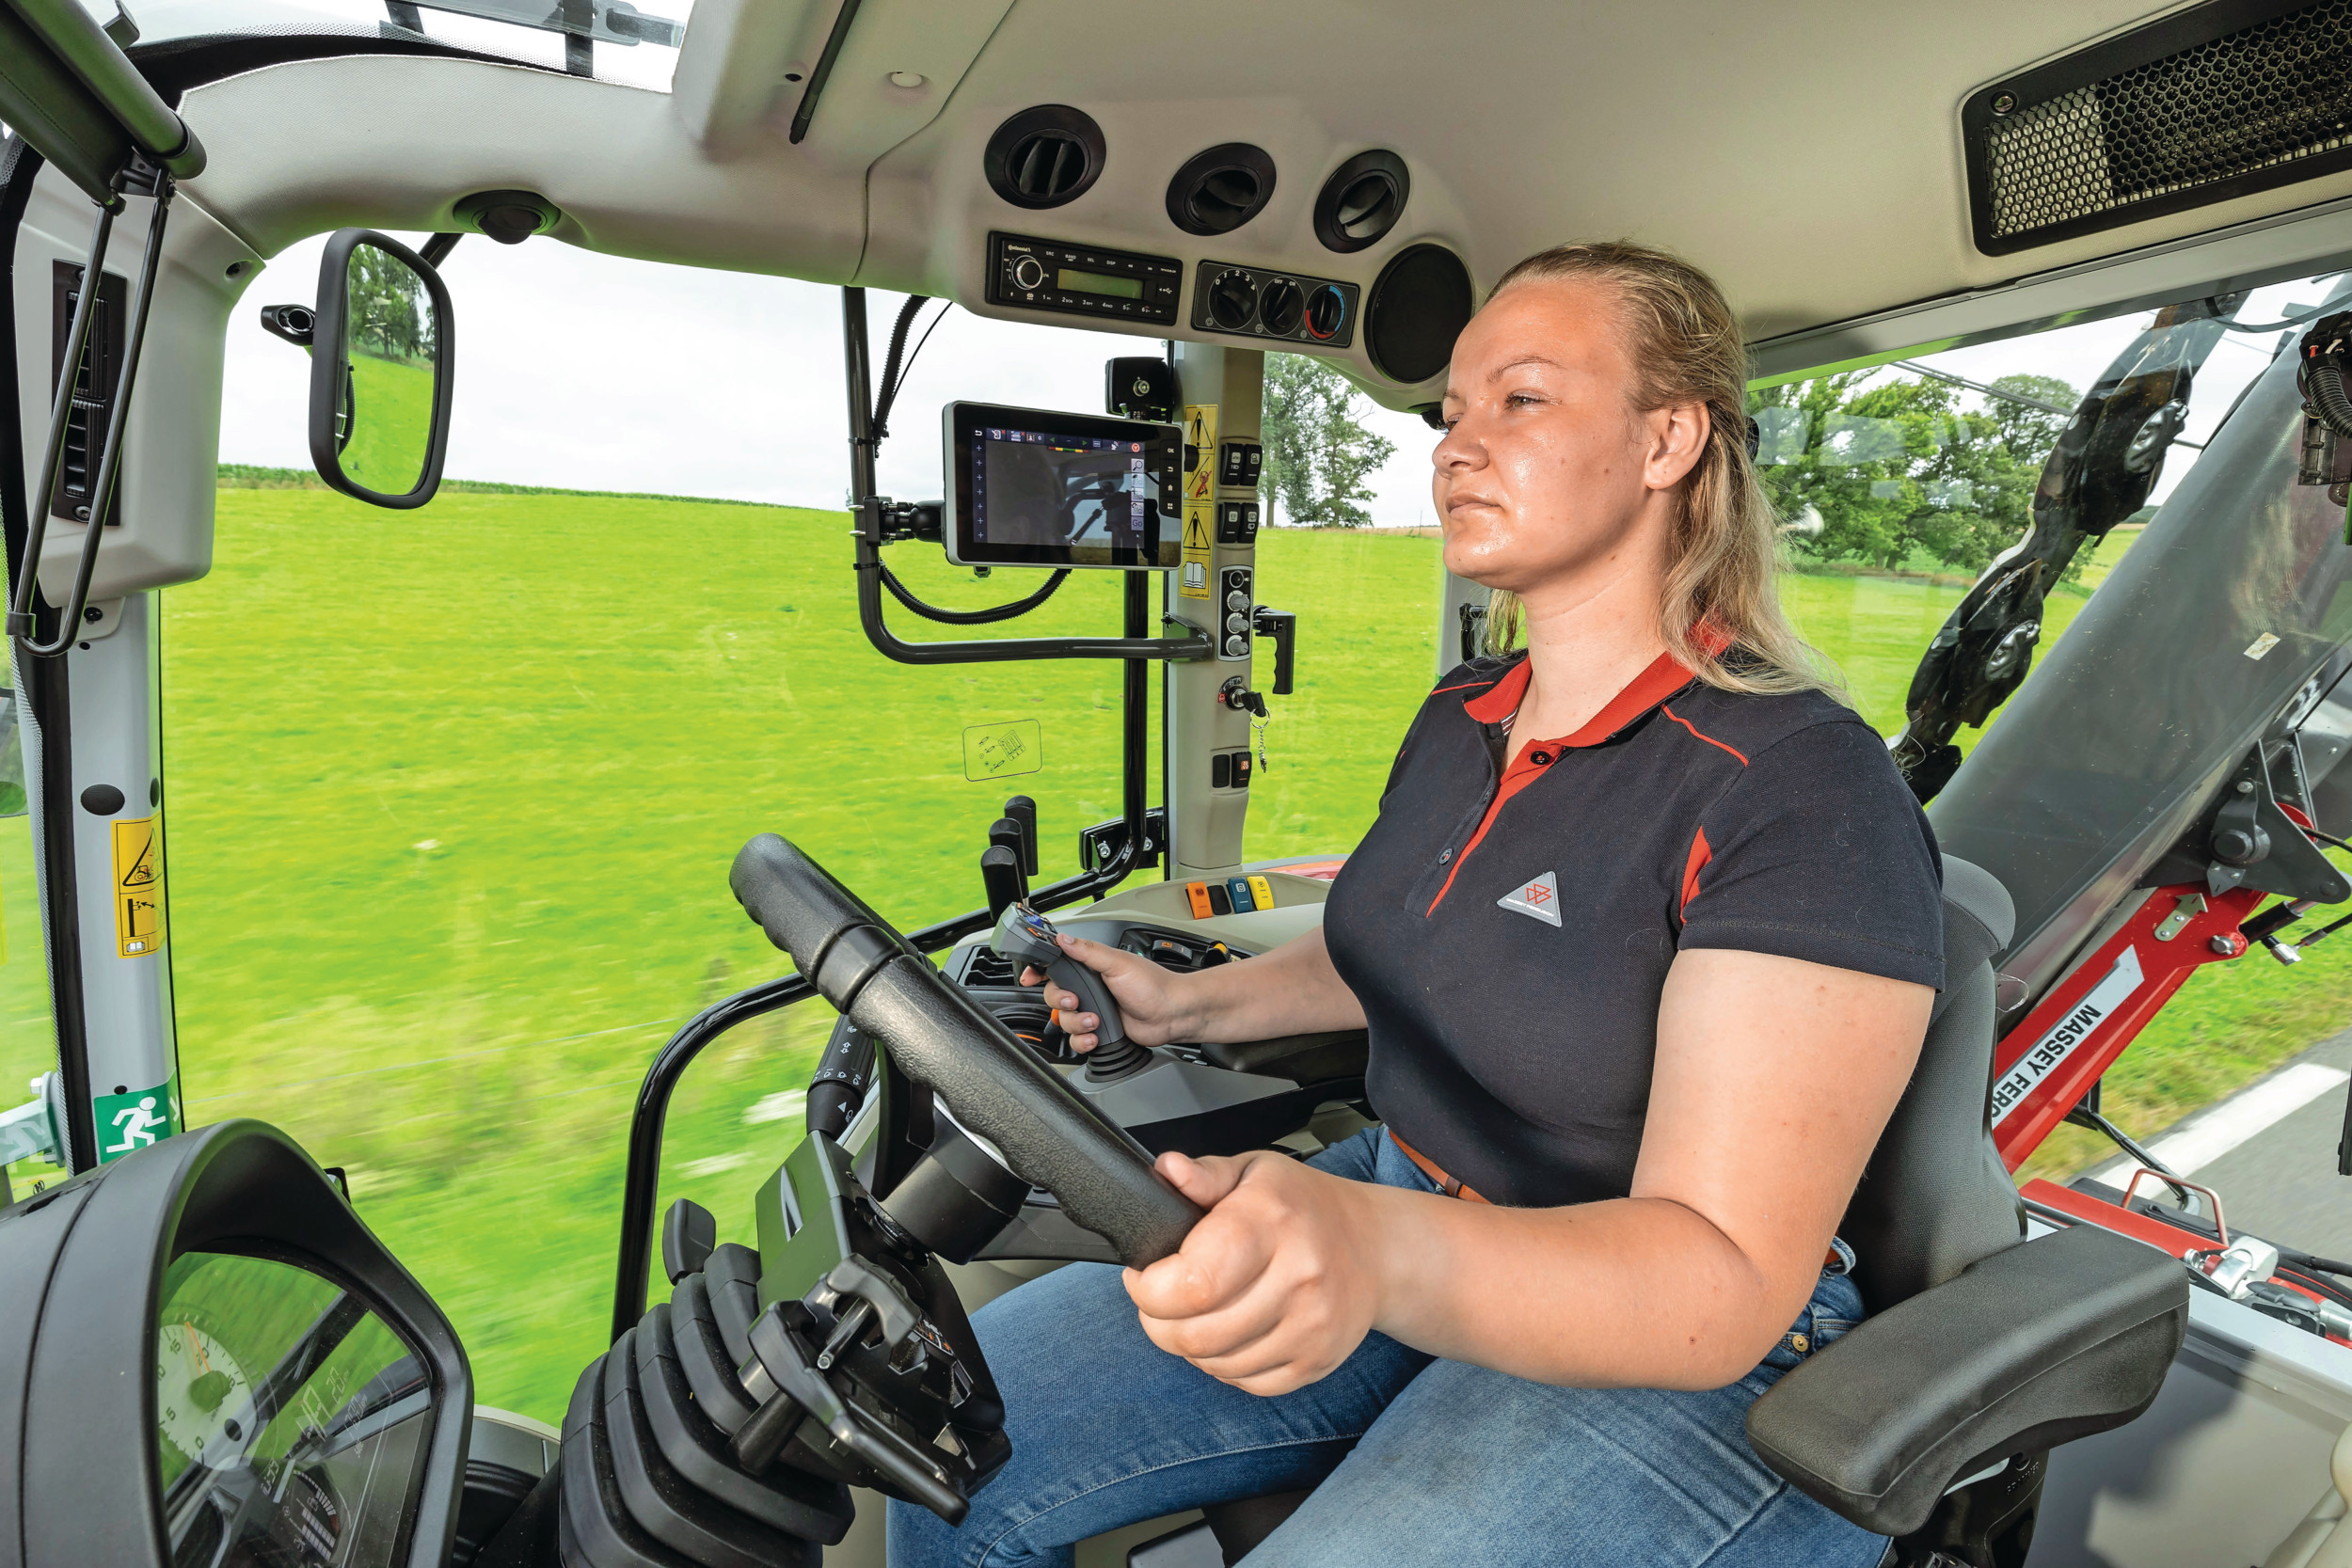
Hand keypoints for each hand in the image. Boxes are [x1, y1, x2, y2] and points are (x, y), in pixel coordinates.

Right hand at [1020, 932, 1189, 1051]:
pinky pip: (1077, 1039)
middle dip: (1061, 1002)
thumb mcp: (1118, 962)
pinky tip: (1096, 1035)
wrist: (1173, 1015)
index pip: (1056, 965)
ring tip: (1095, 1021)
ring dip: (1076, 1023)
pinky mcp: (1099, 1030)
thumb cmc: (1154, 985)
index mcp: (1091, 966)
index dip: (1038, 971)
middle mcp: (1090, 988)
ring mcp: (1093, 1010)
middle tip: (1077, 1001)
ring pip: (1064, 1020)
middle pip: (1053, 996)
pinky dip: (1083, 1040)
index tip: (1029, 977)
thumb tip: (1063, 938)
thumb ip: (1087, 951)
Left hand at [1122, 1150, 1383, 1395]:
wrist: (1374, 1246)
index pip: (1192, 1284)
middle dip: (1159, 1322)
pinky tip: (1231, 1333)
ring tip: (1198, 1313)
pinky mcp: (1318, 1361)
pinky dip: (1225, 1365)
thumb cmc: (1302, 1206)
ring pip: (1217, 1365)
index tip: (1143, 1274)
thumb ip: (1205, 1176)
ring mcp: (1313, 1325)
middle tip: (1162, 1299)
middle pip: (1196, 1335)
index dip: (1149, 1288)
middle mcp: (1299, 1276)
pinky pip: (1247, 1383)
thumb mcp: (1253, 1172)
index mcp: (1272, 1220)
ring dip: (1190, 1346)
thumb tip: (1168, 1170)